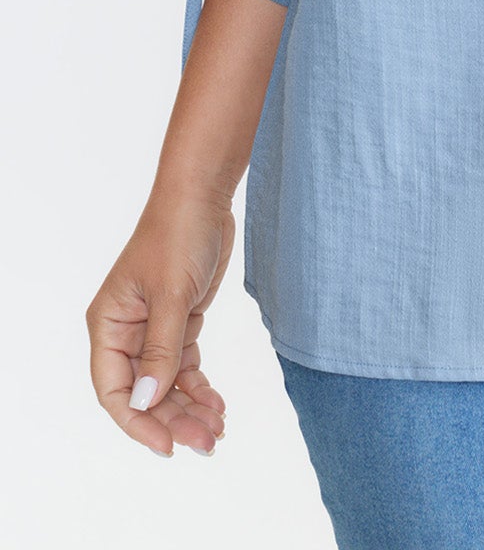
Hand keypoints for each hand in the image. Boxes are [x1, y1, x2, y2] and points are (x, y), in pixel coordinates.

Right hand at [86, 188, 233, 456]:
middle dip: (173, 419)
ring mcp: (153, 329)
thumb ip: (162, 349)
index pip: (115, 390)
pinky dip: (199, 385)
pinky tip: (217, 403)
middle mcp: (126, 333)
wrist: (203, 198)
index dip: (139, 422)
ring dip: (189, 407)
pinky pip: (184, 365)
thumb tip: (149, 401)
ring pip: (166, 383)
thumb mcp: (171, 294)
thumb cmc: (177, 235)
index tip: (168, 444)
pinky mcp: (179, 322)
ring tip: (217, 429)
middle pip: (145, 392)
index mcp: (108, 326)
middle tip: (207, 441)